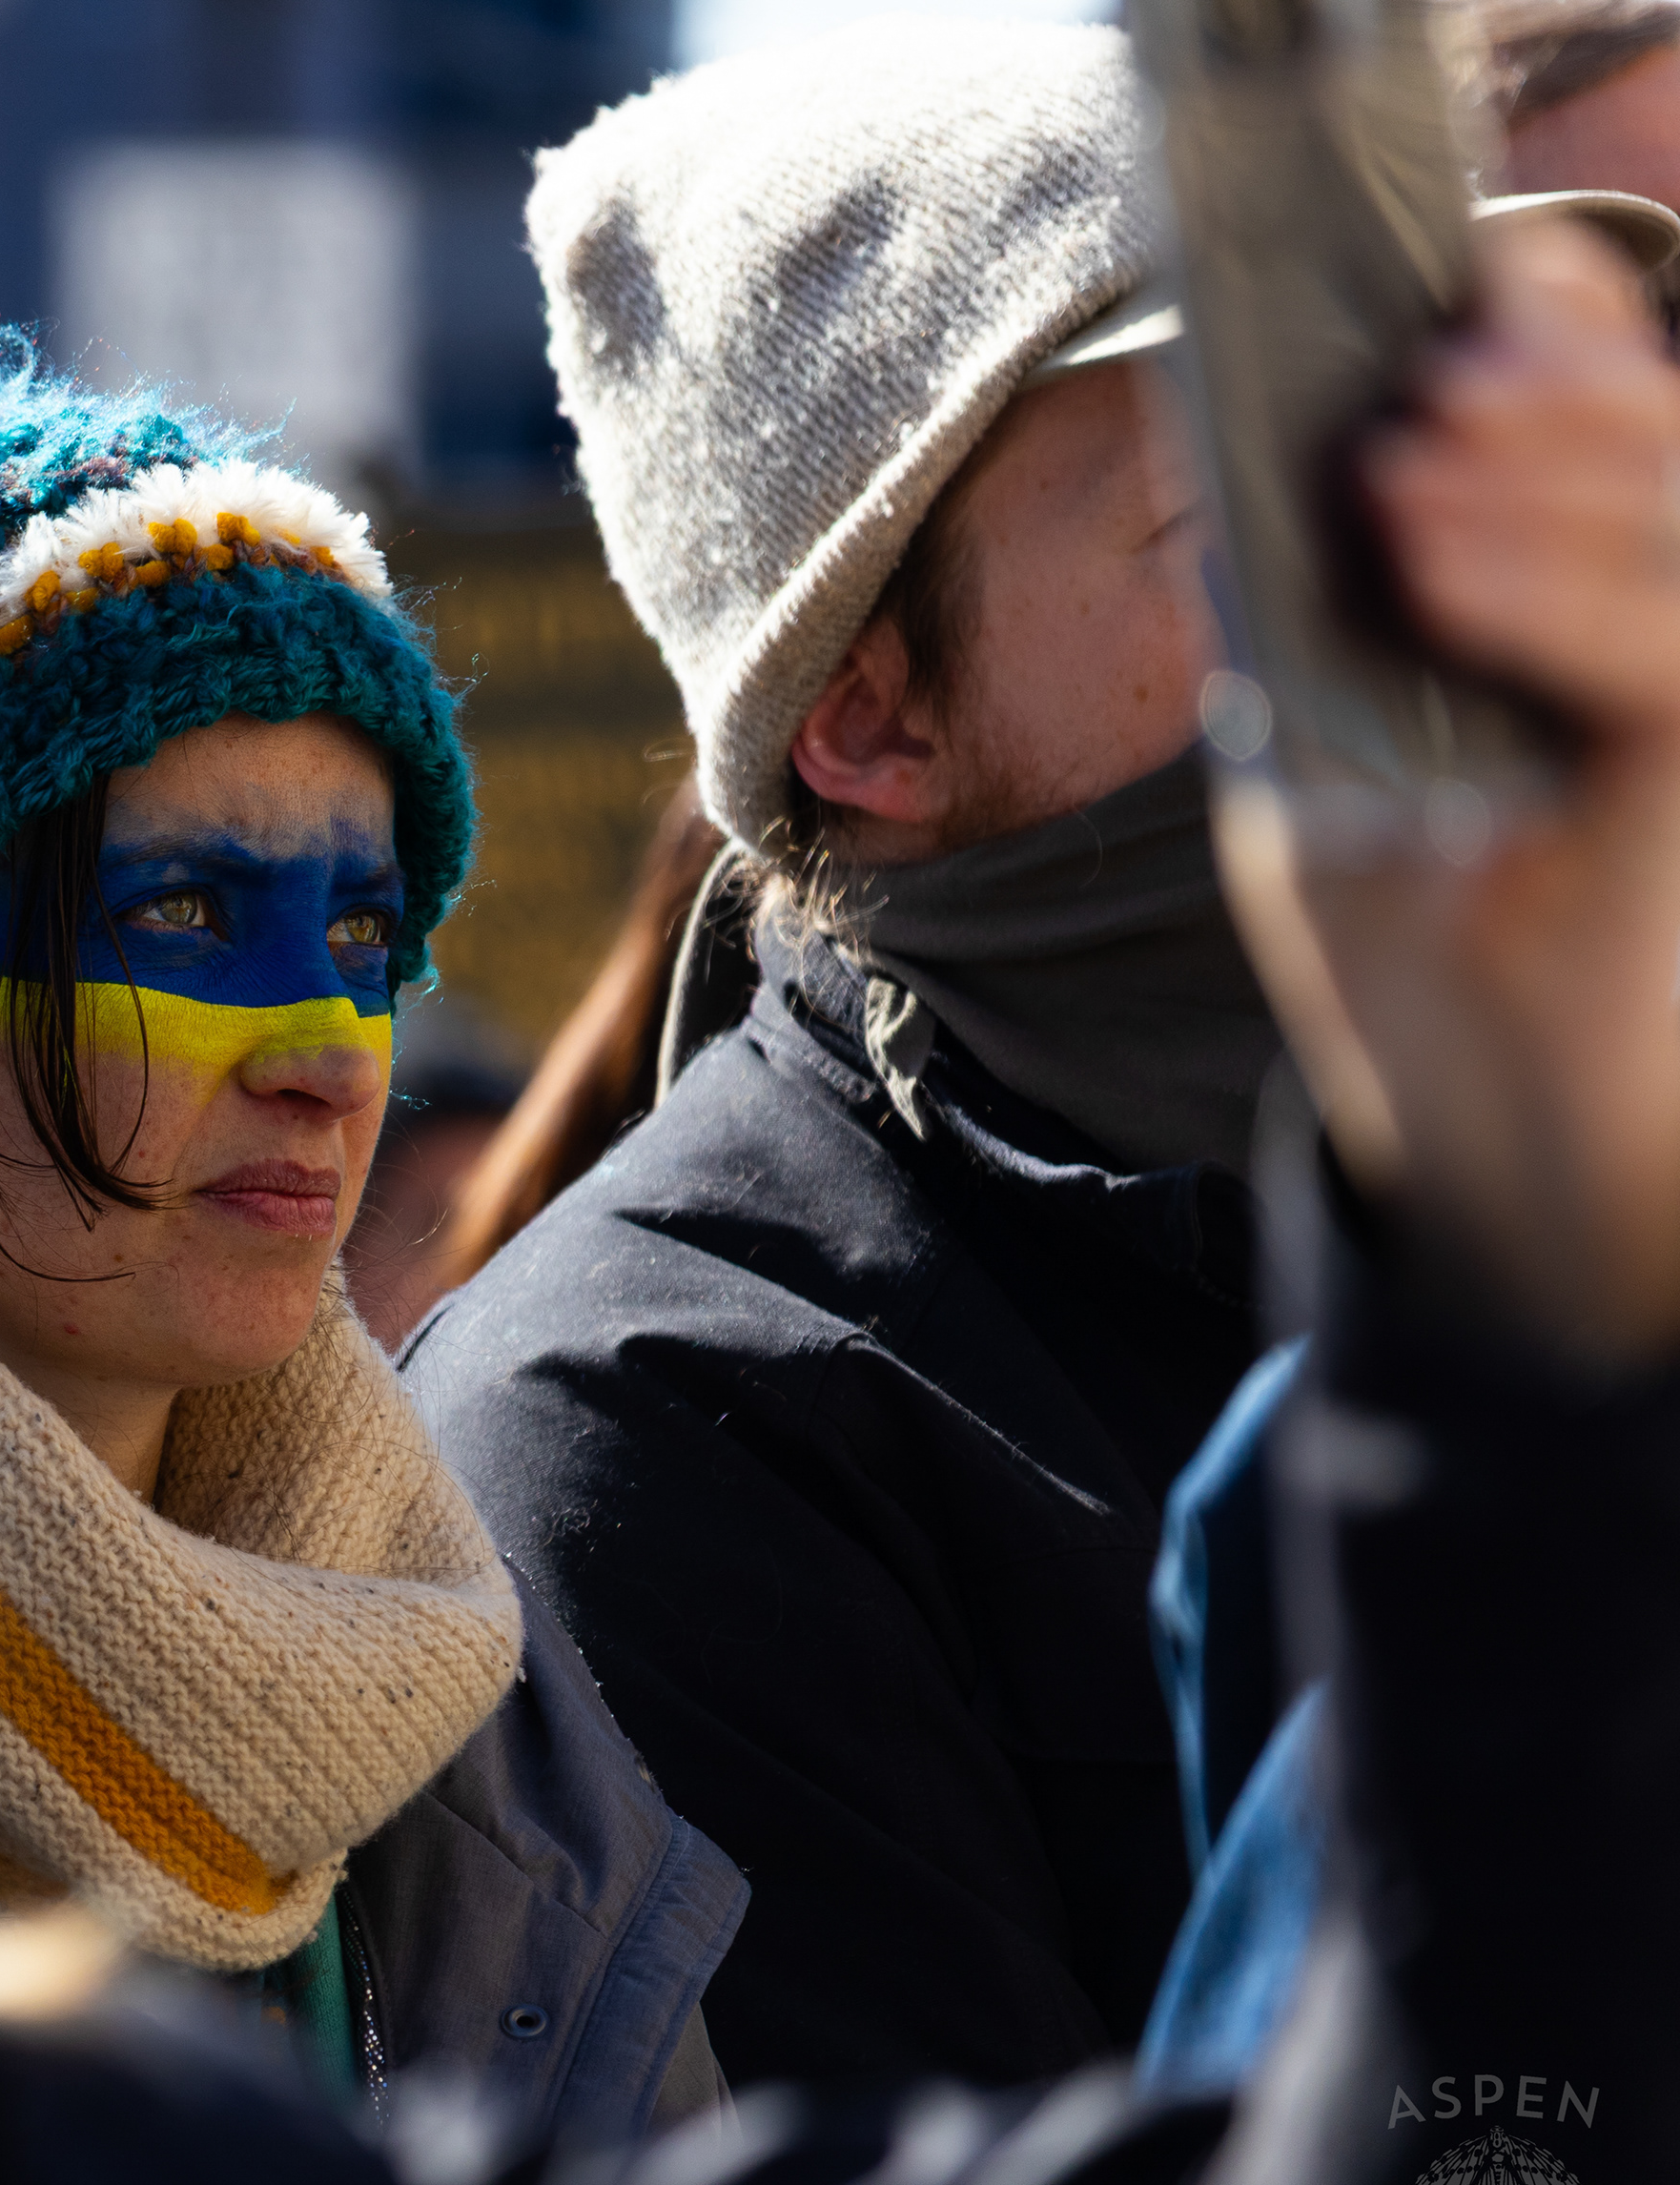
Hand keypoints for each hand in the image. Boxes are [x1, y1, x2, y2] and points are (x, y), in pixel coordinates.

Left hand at [1220, 219, 1679, 1356]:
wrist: (1506, 1185)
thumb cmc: (1429, 995)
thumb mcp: (1334, 784)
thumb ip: (1321, 634)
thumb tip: (1255, 487)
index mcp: (1624, 638)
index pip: (1630, 446)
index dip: (1570, 346)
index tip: (1463, 289)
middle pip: (1668, 461)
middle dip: (1555, 394)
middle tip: (1430, 374)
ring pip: (1677, 529)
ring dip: (1539, 468)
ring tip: (1407, 451)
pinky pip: (1660, 654)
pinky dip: (1543, 588)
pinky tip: (1424, 550)